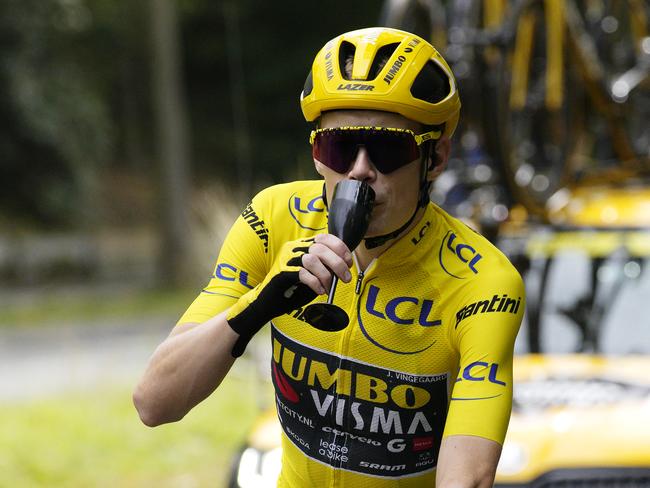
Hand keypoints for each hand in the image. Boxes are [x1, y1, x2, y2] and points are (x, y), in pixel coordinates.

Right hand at [226, 235, 351, 356]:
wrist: (268, 302)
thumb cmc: (292, 289)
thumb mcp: (312, 275)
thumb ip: (324, 268)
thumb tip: (342, 268)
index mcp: (302, 246)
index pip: (324, 238)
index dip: (339, 248)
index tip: (348, 262)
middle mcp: (294, 248)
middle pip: (321, 248)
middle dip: (337, 263)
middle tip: (345, 278)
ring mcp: (287, 259)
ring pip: (312, 259)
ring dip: (326, 274)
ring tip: (329, 286)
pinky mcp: (283, 272)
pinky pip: (303, 273)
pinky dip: (315, 282)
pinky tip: (319, 290)